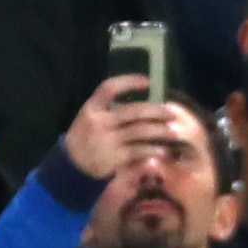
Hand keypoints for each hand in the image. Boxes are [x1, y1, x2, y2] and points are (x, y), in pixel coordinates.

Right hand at [62, 78, 181, 184]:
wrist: (72, 166)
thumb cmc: (86, 139)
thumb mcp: (89, 118)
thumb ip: (109, 110)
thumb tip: (140, 103)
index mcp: (92, 108)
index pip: (109, 88)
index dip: (128, 82)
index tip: (147, 81)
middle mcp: (100, 122)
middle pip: (133, 111)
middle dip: (156, 111)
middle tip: (173, 112)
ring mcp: (107, 140)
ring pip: (140, 131)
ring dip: (160, 131)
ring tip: (175, 133)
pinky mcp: (114, 158)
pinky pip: (138, 151)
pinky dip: (153, 151)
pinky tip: (163, 151)